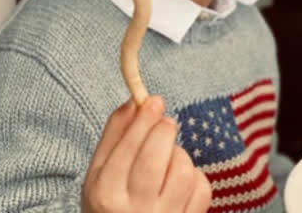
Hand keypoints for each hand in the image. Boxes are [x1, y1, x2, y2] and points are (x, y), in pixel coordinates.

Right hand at [82, 95, 211, 212]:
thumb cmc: (111, 205)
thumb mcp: (99, 174)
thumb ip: (113, 136)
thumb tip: (133, 101)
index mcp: (105, 195)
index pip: (127, 149)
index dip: (143, 121)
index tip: (154, 100)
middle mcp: (133, 211)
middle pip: (155, 159)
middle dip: (163, 131)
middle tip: (165, 122)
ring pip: (182, 172)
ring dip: (179, 154)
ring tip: (169, 156)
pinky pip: (202, 189)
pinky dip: (196, 176)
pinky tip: (181, 179)